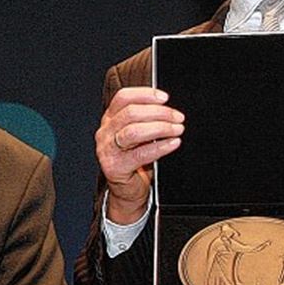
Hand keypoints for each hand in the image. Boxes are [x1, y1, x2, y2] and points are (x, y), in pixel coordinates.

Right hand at [95, 86, 183, 223]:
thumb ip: (145, 120)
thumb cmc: (135, 160)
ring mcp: (107, 149)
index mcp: (109, 119)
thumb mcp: (138, 135)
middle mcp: (105, 132)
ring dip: (160, 128)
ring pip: (134, 131)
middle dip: (159, 112)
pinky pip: (140, 154)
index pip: (123, 98)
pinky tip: (173, 143)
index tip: (164, 98)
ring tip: (177, 130)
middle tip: (178, 117)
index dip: (145, 94)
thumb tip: (168, 108)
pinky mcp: (115, 166)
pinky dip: (160, 147)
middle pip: (130, 113)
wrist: (128, 190)